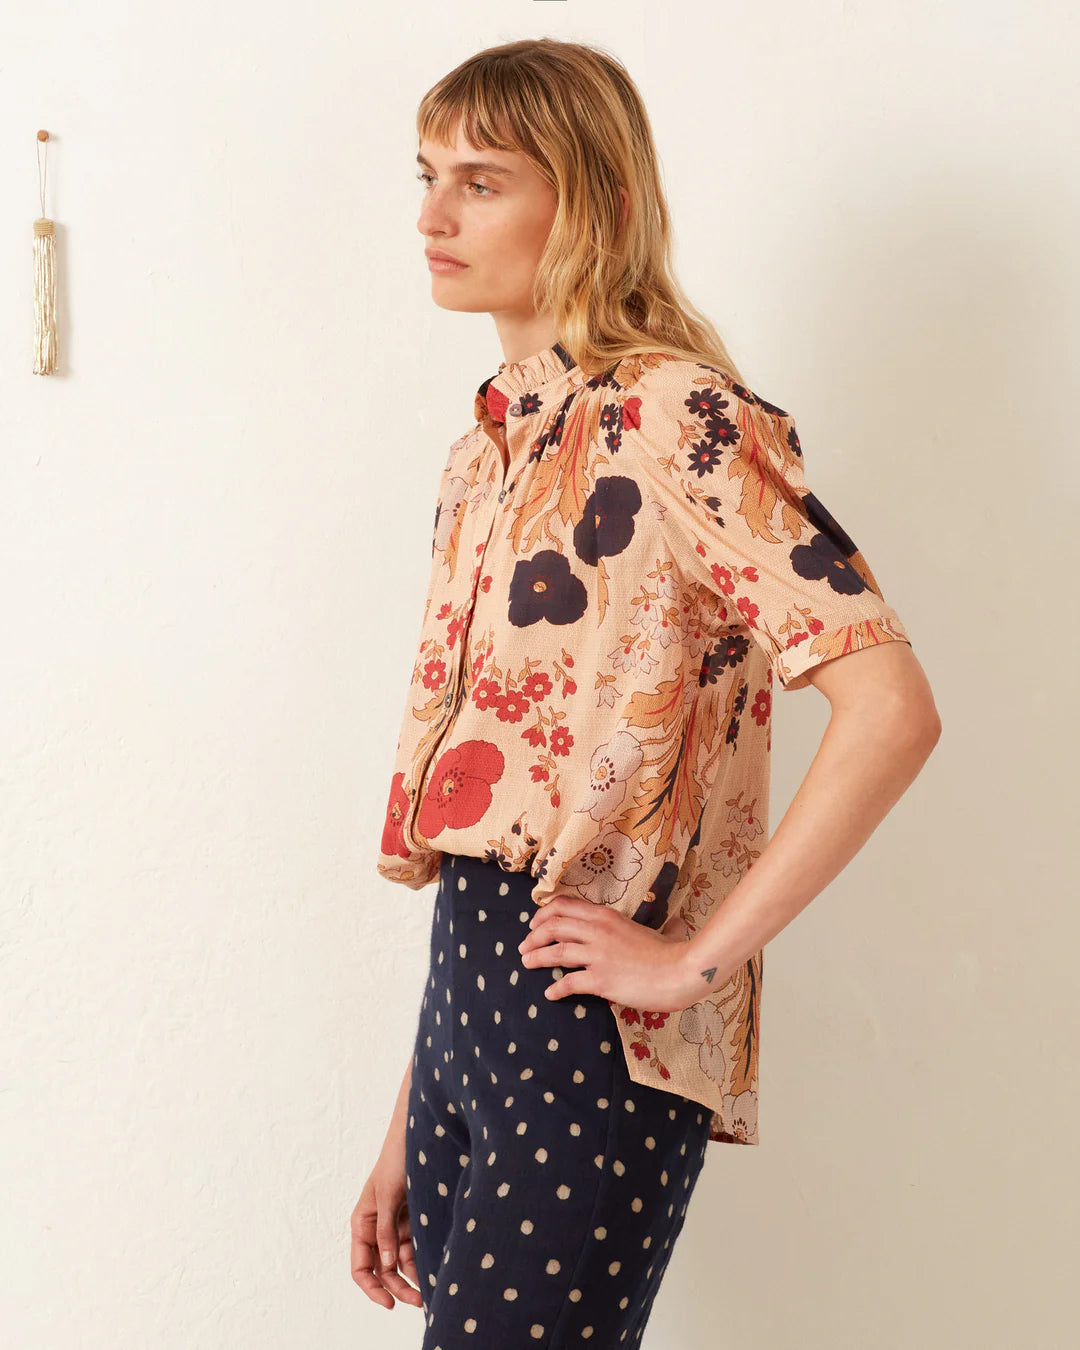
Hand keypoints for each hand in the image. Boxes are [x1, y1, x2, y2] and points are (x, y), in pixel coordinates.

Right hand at [350, 1145, 423, 1311]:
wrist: (418, 1135)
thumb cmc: (396, 1159)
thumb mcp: (388, 1195)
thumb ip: (386, 1230)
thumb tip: (387, 1265)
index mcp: (362, 1223)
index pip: (361, 1267)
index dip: (372, 1288)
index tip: (389, 1302)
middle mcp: (377, 1229)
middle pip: (383, 1270)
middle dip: (398, 1288)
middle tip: (419, 1301)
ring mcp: (396, 1227)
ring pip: (400, 1264)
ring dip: (412, 1278)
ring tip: (431, 1290)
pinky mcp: (413, 1221)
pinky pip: (415, 1249)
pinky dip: (422, 1261)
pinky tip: (434, 1270)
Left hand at [517, 895, 703, 1012]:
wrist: (680, 972)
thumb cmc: (671, 952)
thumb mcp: (648, 928)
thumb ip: (639, 926)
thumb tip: (669, 925)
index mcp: (606, 916)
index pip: (564, 906)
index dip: (544, 914)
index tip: (536, 923)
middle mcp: (597, 931)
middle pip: (553, 927)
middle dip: (534, 936)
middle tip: (525, 945)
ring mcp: (597, 955)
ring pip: (555, 952)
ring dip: (537, 957)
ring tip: (527, 963)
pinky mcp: (600, 980)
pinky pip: (569, 983)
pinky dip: (556, 988)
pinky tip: (550, 993)